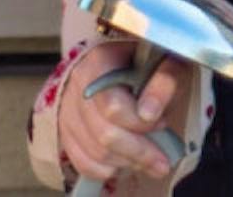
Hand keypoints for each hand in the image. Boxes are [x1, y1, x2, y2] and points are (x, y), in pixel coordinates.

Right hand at [61, 35, 189, 185]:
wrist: (124, 61)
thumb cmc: (147, 62)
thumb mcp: (165, 61)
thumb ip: (163, 81)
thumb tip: (149, 113)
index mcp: (100, 62)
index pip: (112, 105)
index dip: (138, 122)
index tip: (162, 122)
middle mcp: (78, 85)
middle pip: (103, 133)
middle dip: (138, 151)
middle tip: (162, 160)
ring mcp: (68, 109)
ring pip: (94, 152)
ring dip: (127, 162)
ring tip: (150, 161)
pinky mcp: (67, 129)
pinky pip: (82, 161)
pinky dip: (107, 169)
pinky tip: (127, 163)